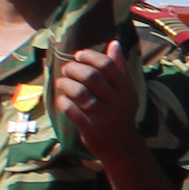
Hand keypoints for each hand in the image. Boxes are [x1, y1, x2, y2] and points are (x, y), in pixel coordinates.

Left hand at [52, 44, 139, 161]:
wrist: (121, 146)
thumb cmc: (120, 113)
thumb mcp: (125, 91)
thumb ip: (119, 68)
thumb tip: (114, 43)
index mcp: (126, 90)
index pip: (107, 65)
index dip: (89, 56)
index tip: (78, 55)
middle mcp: (117, 101)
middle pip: (90, 76)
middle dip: (73, 68)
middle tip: (66, 69)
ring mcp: (103, 116)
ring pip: (78, 92)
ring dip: (65, 83)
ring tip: (62, 82)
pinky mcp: (90, 128)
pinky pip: (70, 109)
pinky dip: (62, 101)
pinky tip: (63, 99)